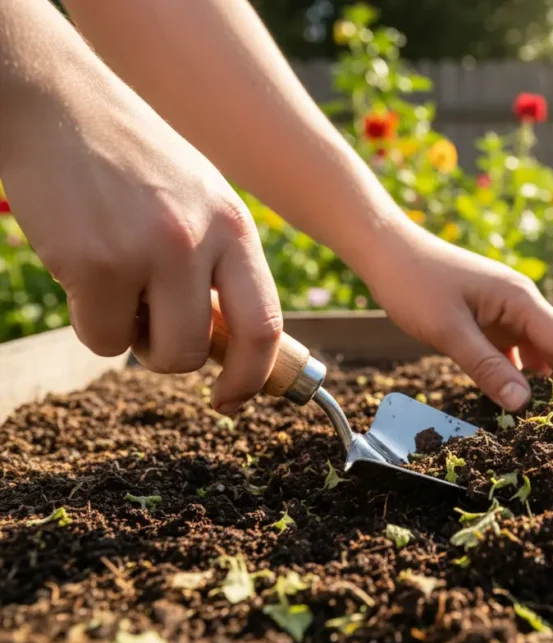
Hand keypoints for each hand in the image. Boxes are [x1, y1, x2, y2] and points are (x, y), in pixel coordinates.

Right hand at [0, 53, 281, 415]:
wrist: (57, 103)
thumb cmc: (132, 160)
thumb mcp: (199, 201)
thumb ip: (219, 266)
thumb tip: (231, 349)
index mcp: (235, 226)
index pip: (266, 324)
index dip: (254, 376)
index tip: (234, 399)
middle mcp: (200, 239)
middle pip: (201, 351)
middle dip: (173, 358)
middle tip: (148, 327)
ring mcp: (148, 251)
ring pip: (154, 353)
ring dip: (132, 340)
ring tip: (117, 288)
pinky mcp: (94, 263)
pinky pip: (100, 340)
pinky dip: (89, 323)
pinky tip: (82, 271)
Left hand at [365, 223, 552, 412]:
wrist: (385, 251)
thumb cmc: (415, 283)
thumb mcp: (450, 331)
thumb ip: (486, 367)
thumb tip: (523, 405)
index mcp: (521, 300)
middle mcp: (519, 305)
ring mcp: (502, 313)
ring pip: (534, 355)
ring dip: (547, 383)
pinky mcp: (485, 321)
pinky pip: (511, 354)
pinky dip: (518, 377)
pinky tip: (519, 401)